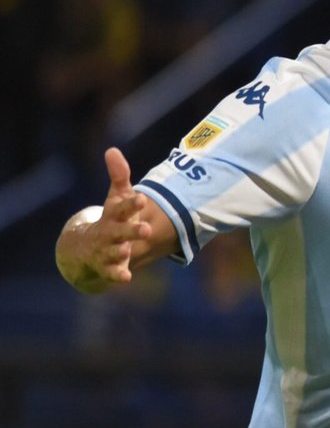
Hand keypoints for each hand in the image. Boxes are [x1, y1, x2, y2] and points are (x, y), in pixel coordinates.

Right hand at [57, 148, 152, 292]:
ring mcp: (107, 250)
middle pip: (119, 231)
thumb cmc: (109, 219)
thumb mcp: (115, 199)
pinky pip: (111, 272)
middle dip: (131, 231)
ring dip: (122, 250)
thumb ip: (119, 177)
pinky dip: (117, 275)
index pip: (122, 208)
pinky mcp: (108, 267)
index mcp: (114, 216)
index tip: (142, 197)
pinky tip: (126, 277)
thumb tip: (112, 150)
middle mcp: (109, 233)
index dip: (131, 204)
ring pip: (114, 251)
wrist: (83, 248)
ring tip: (130, 250)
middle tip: (146, 229)